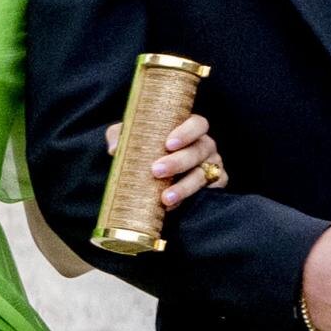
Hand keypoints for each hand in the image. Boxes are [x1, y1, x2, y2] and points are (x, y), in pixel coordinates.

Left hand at [104, 113, 227, 208]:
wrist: (151, 182)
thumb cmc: (145, 152)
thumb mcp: (132, 140)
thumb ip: (121, 136)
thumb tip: (115, 149)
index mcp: (189, 129)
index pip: (197, 124)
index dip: (187, 132)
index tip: (168, 144)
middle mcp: (204, 145)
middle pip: (198, 150)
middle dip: (178, 162)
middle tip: (156, 170)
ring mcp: (212, 166)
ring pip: (202, 174)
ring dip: (184, 187)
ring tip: (165, 198)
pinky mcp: (215, 186)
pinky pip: (207, 193)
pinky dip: (191, 199)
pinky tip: (172, 206)